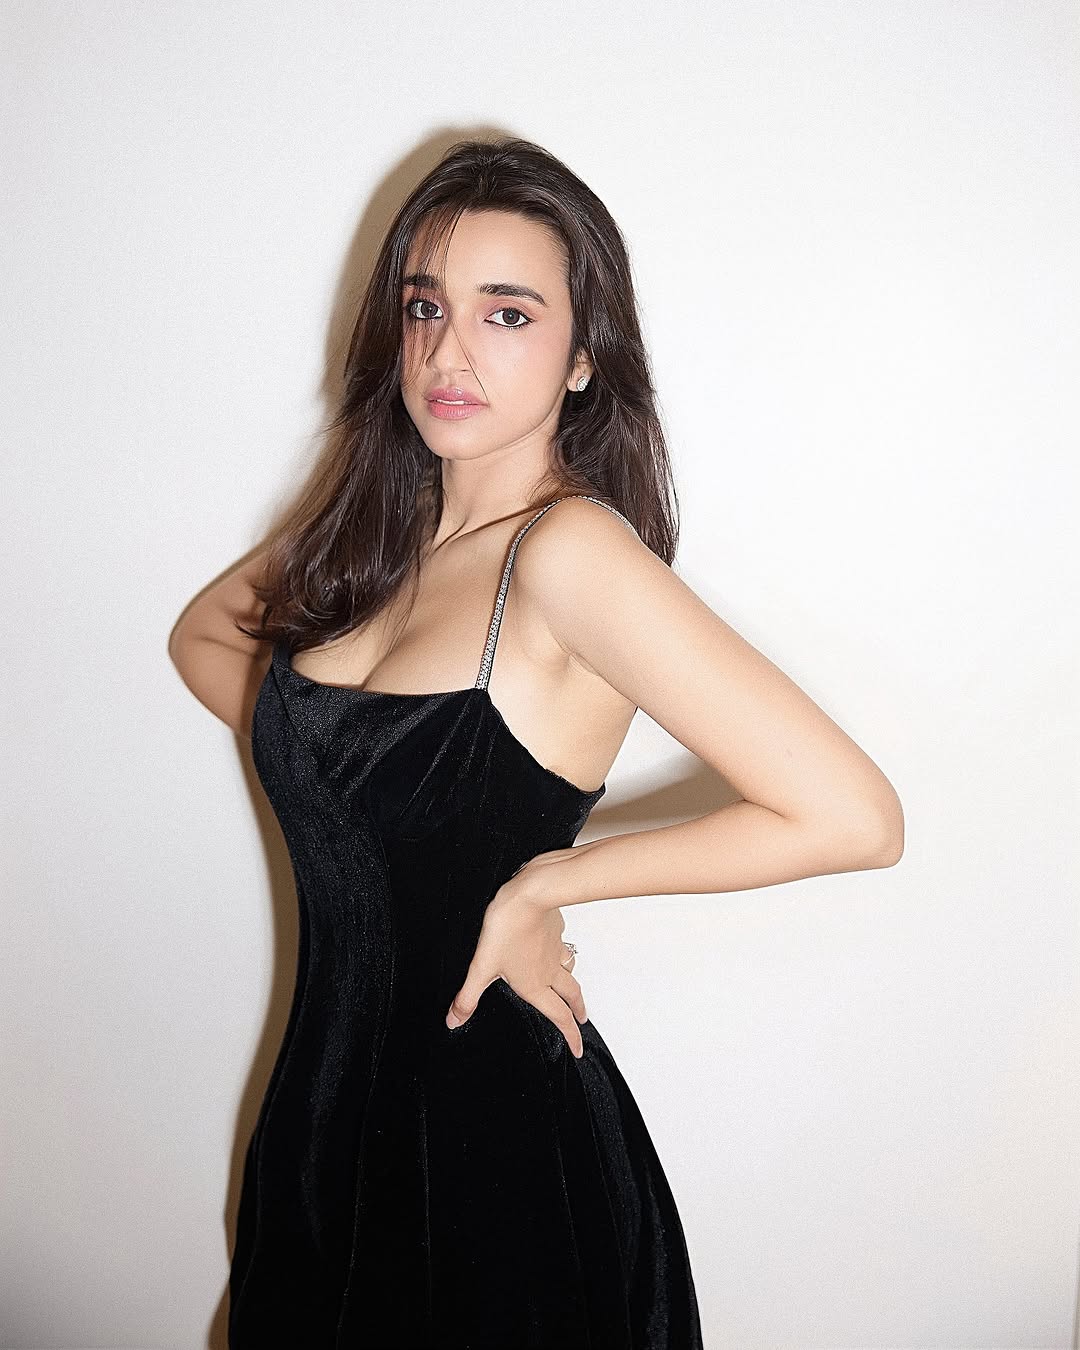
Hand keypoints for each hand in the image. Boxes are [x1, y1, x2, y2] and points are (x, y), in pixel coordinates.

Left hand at [445, 879, 587, 1057]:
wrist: (530, 895)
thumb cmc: (507, 929)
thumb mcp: (481, 967)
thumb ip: (467, 997)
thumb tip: (454, 1021)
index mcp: (534, 985)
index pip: (558, 1016)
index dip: (570, 1036)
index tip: (578, 1049)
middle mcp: (549, 970)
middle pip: (571, 996)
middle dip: (577, 1011)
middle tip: (581, 1021)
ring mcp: (555, 949)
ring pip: (570, 971)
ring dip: (573, 983)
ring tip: (571, 989)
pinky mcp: (555, 930)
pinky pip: (562, 945)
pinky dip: (561, 951)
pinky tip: (554, 946)